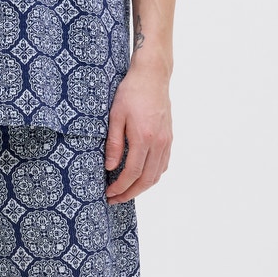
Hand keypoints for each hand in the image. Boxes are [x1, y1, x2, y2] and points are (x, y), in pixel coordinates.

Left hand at [104, 64, 171, 203]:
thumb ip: (113, 143)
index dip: (120, 187)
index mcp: (144, 138)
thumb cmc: (131, 92)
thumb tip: (110, 167)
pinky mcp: (169, 138)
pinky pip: (163, 164)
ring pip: (157, 175)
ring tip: (126, 191)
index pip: (132, 173)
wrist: (152, 76)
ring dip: (141, 187)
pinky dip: (152, 176)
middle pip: (146, 179)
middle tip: (115, 199)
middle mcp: (159, 143)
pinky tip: (140, 176)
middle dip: (130, 193)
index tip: (108, 193)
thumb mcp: (115, 116)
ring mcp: (166, 141)